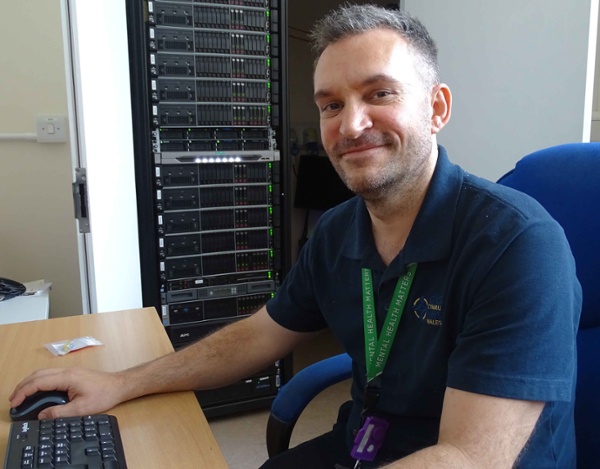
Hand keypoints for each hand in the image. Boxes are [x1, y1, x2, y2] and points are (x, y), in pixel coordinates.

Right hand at [9, 368, 125, 418]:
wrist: (120, 385)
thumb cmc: (104, 395)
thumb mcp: (82, 408)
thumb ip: (60, 413)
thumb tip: (42, 415)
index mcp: (67, 377)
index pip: (39, 382)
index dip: (24, 392)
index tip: (15, 403)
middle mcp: (67, 371)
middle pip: (38, 374)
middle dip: (22, 386)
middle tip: (13, 400)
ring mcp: (70, 371)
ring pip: (43, 373)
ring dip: (30, 383)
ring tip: (21, 396)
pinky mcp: (73, 374)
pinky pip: (50, 375)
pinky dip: (39, 382)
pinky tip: (37, 391)